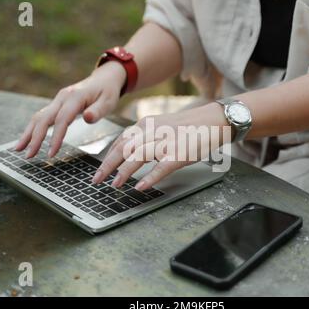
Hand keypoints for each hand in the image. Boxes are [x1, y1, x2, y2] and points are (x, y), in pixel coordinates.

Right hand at [15, 61, 126, 157]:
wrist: (104, 77)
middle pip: (43, 118)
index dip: (55, 137)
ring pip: (38, 117)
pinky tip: (28, 139)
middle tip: (28, 155)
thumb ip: (98, 110)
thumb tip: (87, 118)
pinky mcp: (57, 104)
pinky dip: (33, 129)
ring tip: (18, 149)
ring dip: (28, 133)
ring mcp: (58, 100)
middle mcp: (62, 97)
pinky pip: (42, 117)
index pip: (62, 120)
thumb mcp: (109, 101)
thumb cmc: (108, 91)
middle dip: (34, 137)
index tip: (51, 153)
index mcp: (75, 97)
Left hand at [92, 102, 229, 190]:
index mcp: (146, 124)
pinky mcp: (179, 153)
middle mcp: (153, 131)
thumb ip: (143, 137)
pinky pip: (161, 167)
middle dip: (108, 165)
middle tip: (96, 180)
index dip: (107, 157)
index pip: (120, 141)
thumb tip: (125, 153)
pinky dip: (149, 178)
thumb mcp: (160, 126)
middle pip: (124, 148)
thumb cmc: (186, 127)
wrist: (212, 120)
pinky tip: (140, 187)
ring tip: (114, 185)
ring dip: (124, 172)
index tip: (99, 170)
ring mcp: (166, 142)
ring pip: (139, 156)